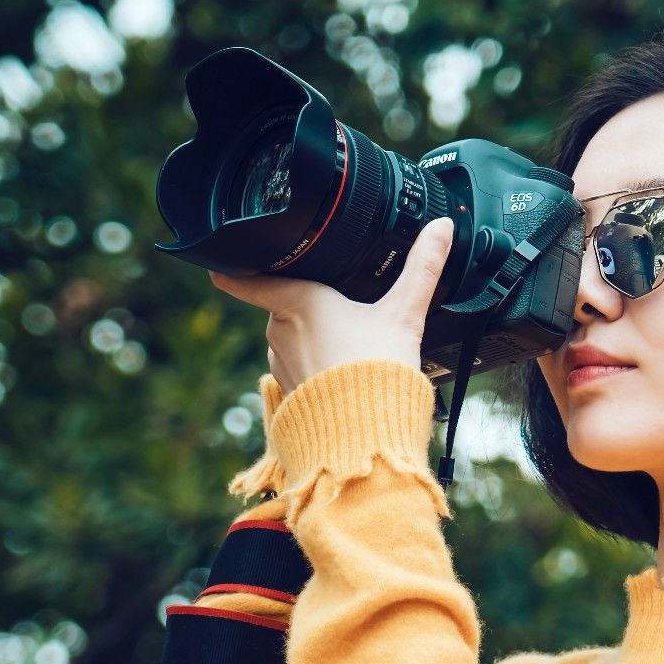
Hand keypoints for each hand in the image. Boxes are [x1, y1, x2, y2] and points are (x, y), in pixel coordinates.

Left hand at [210, 217, 454, 394]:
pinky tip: (343, 369)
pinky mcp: (288, 391)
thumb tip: (442, 228)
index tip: (221, 256)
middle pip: (283, 303)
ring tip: (350, 343)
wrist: (365, 435)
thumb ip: (422, 268)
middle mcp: (279, 331)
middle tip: (345, 308)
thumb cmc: (377, 371)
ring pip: (289, 336)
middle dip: (307, 304)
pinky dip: (314, 364)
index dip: (230, 265)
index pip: (244, 278)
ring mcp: (280, 363)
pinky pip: (296, 366)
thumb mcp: (405, 314)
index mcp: (298, 302)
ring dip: (311, 335)